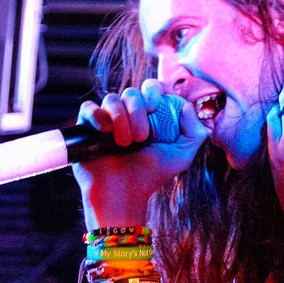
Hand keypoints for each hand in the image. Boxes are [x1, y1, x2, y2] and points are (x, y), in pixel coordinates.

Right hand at [73, 79, 207, 225]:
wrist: (123, 194)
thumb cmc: (152, 175)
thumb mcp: (182, 156)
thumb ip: (195, 131)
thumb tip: (185, 105)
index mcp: (151, 115)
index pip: (153, 88)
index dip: (155, 90)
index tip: (155, 106)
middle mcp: (129, 113)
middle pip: (132, 92)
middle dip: (138, 110)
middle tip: (142, 136)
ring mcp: (108, 120)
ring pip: (111, 99)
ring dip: (121, 118)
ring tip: (125, 143)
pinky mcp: (88, 127)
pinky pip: (89, 108)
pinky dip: (97, 115)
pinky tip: (105, 131)